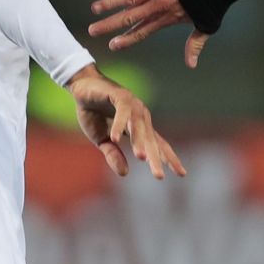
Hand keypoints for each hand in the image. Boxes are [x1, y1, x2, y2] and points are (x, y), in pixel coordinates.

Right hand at [65, 66, 185, 180]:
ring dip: (139, 142)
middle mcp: (141, 116)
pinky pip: (121, 112)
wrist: (80, 87)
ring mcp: (132, 105)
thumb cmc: (93, 113)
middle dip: (155, 158)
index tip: (182, 174)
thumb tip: (124, 173)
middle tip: (159, 176)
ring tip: (141, 158)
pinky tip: (115, 138)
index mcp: (139, 127)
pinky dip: (119, 124)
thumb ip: (113, 154)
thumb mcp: (101, 139)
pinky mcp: (119, 96)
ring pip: (138, 127)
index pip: (158, 145)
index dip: (169, 159)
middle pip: (150, 140)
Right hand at [89, 0, 210, 66]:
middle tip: (92, 30)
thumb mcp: (206, 26)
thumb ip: (195, 44)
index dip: (127, 39)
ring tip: (95, 8)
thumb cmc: (215, 2)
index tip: (112, 45)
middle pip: (130, 16)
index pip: (143, 31)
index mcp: (167, 17)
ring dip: (112, 2)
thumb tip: (191, 65)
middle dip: (110, 25)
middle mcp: (159, 3)